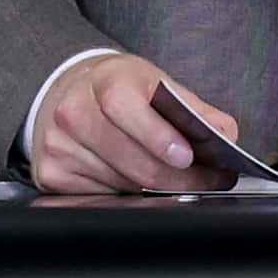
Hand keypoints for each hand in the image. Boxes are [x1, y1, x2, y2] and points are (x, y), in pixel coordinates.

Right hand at [28, 50, 240, 196]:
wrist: (69, 92)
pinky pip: (103, 196)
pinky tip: (135, 179)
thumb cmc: (118, 89)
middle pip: (131, 159)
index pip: (125, 107)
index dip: (157, 135)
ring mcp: (59, 145)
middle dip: (177, 177)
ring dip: (157, 189)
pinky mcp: (51, 173)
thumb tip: (226, 134)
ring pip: (122, 184)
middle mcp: (74, 111)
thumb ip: (194, 108)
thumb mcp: (155, 83)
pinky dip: (128, 194)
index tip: (187, 156)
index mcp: (104, 81)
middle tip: (209, 181)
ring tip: (177, 180)